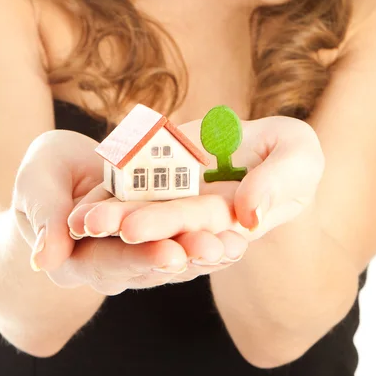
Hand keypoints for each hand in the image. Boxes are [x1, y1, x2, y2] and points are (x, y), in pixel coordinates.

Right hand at [12, 129, 246, 294]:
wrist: (64, 175)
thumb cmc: (45, 175)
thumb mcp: (37, 186)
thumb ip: (44, 218)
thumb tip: (44, 260)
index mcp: (76, 259)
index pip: (110, 261)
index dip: (140, 257)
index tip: (170, 253)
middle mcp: (110, 268)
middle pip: (150, 266)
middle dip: (185, 257)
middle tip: (215, 249)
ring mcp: (136, 259)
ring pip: (174, 261)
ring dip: (206, 254)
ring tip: (236, 244)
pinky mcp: (157, 244)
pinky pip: (185, 246)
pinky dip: (210, 242)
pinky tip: (238, 236)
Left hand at [68, 116, 323, 243]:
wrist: (263, 140)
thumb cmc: (289, 153)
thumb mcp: (298, 157)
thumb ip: (279, 183)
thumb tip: (249, 215)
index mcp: (232, 220)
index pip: (202, 226)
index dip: (175, 229)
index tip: (145, 235)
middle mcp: (197, 217)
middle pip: (163, 221)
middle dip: (134, 225)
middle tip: (99, 225)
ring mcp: (174, 199)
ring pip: (138, 209)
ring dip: (108, 217)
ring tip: (79, 220)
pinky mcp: (157, 175)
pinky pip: (128, 182)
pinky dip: (104, 191)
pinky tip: (78, 202)